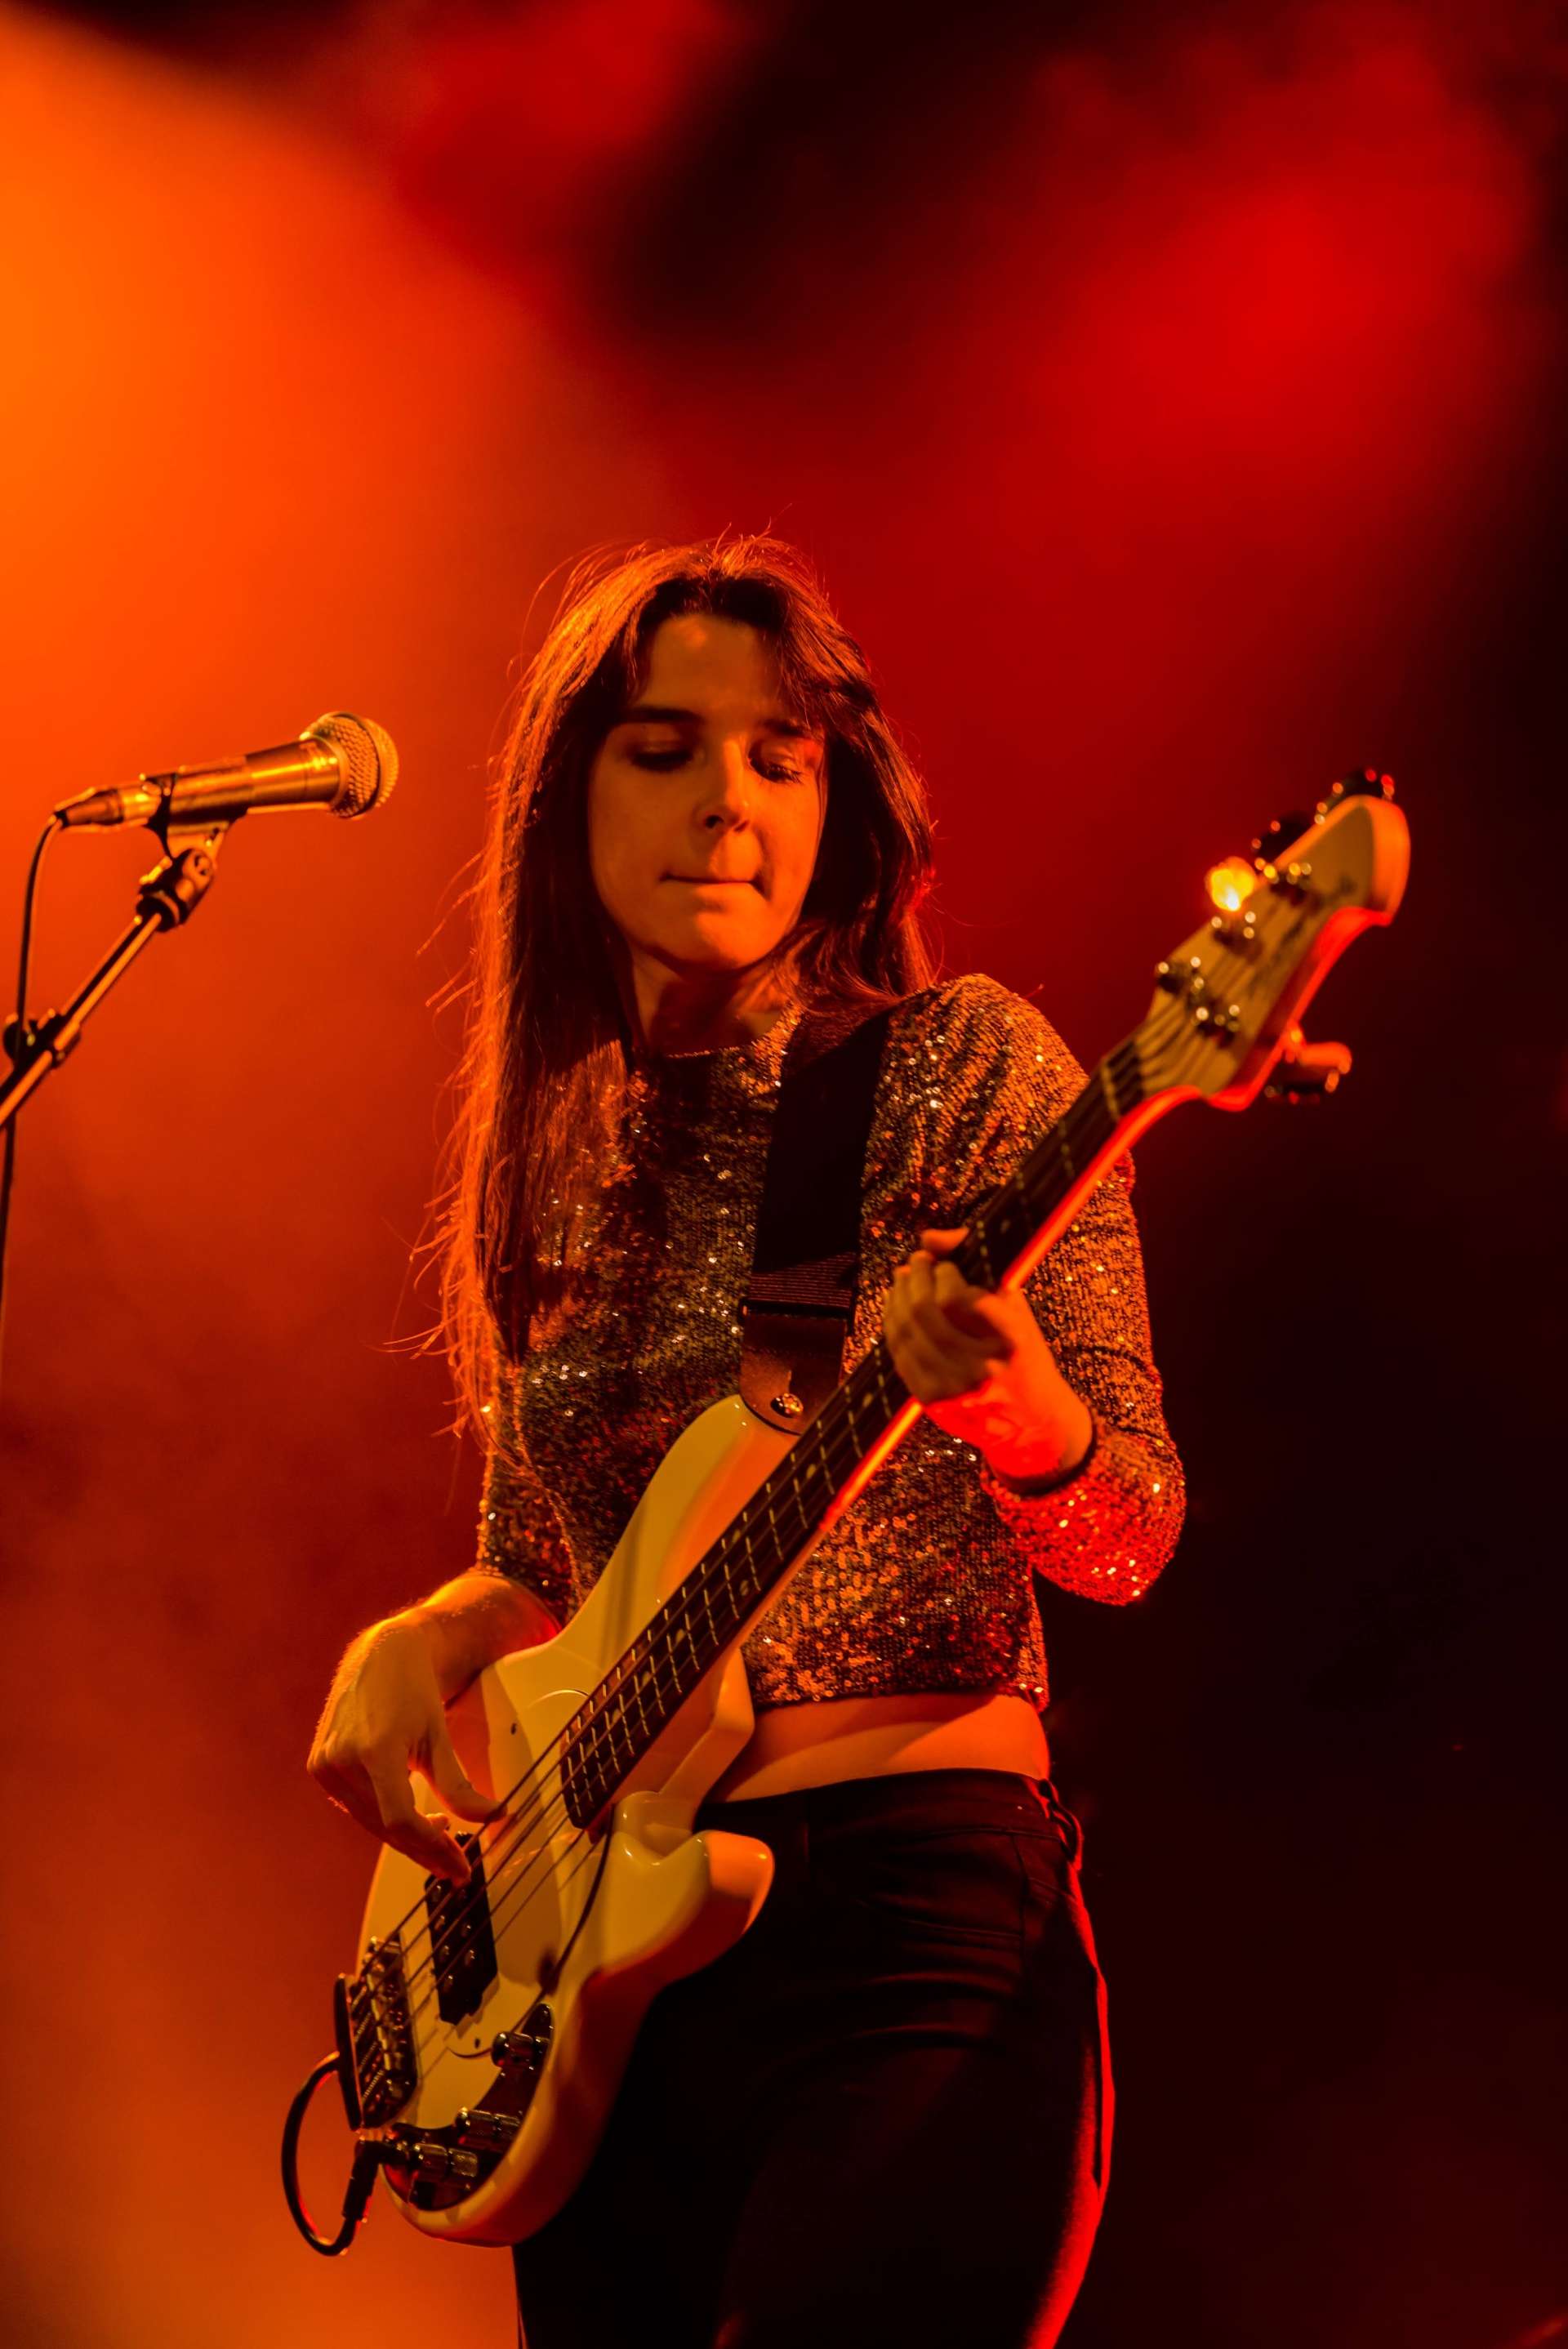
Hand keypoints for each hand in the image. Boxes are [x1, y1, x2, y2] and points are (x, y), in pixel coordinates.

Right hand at [308, 1616, 499, 1885]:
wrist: (380, 1657)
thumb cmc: (413, 1690)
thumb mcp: (439, 1736)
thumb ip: (459, 1785)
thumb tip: (491, 1818)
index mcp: (373, 1750)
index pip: (399, 1819)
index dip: (432, 1847)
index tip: (460, 1863)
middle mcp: (341, 1759)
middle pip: (384, 1826)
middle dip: (423, 1851)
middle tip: (455, 1866)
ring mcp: (324, 1764)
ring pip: (369, 1822)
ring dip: (405, 1839)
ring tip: (441, 1844)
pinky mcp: (319, 1767)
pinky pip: (356, 1807)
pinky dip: (384, 1819)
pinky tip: (412, 1821)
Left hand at [882, 1226, 1092, 1481]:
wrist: (1034, 1420)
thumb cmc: (1024, 1354)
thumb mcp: (1016, 1308)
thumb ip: (978, 1265)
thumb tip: (931, 1236)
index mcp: (1009, 1340)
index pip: (957, 1298)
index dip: (942, 1273)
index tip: (942, 1263)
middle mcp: (981, 1368)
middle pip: (925, 1313)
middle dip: (915, 1278)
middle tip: (917, 1263)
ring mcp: (954, 1389)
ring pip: (906, 1333)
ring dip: (898, 1298)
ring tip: (903, 1279)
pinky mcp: (934, 1404)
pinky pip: (899, 1356)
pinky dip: (892, 1326)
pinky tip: (897, 1309)